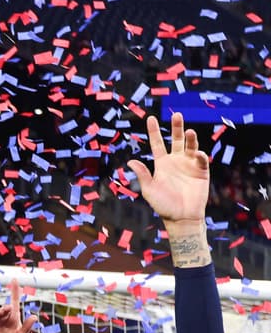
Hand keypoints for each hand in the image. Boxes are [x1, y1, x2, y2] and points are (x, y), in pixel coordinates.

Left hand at [126, 113, 208, 227]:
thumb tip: (130, 161)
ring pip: (190, 146)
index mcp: (162, 164)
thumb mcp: (149, 189)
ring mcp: (189, 165)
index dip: (154, 131)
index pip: (157, 143)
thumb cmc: (163, 205)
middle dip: (177, 127)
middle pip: (176, 140)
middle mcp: (176, 161)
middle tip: (177, 114)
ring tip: (189, 131)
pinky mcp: (202, 171)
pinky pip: (201, 160)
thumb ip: (142, 175)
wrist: (181, 217)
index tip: (151, 118)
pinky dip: (201, 155)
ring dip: (190, 139)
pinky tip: (198, 154)